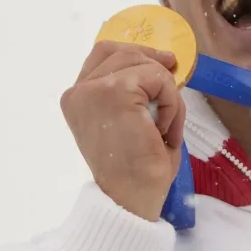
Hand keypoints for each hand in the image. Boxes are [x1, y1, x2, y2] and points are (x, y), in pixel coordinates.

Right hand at [59, 41, 186, 221]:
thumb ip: (135, 92)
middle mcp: (78, 92)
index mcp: (77, 100)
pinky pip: (157, 78)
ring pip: (143, 63)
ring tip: (164, 127)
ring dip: (166, 92)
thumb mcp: (130, 121)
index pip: (103, 55)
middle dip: (153, 66)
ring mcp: (92, 89)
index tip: (164, 64)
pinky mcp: (113, 91)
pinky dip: (171, 102)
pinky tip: (163, 130)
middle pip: (121, 51)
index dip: (136, 54)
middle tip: (172, 93)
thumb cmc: (135, 171)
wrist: (130, 200)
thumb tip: (164, 64)